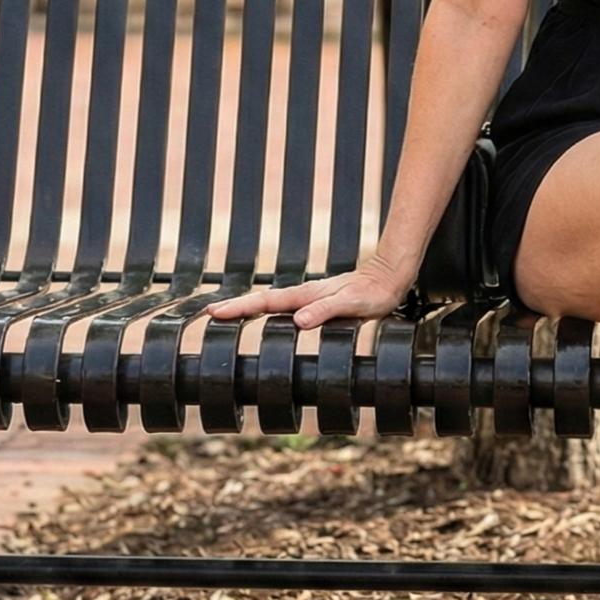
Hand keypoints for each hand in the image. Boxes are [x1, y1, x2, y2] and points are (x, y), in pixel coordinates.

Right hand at [205, 256, 410, 332]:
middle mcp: (305, 295)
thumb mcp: (351, 306)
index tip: (215, 312)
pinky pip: (287, 305)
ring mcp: (311, 297)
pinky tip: (267, 314)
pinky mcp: (319, 300)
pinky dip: (270, 308)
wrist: (390, 277)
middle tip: (209, 313)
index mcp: (307, 296)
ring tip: (227, 314)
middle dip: (237, 307)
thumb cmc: (374, 294)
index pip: (267, 302)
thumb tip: (297, 322)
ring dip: (250, 307)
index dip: (241, 308)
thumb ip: (326, 312)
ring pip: (274, 302)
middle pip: (264, 300)